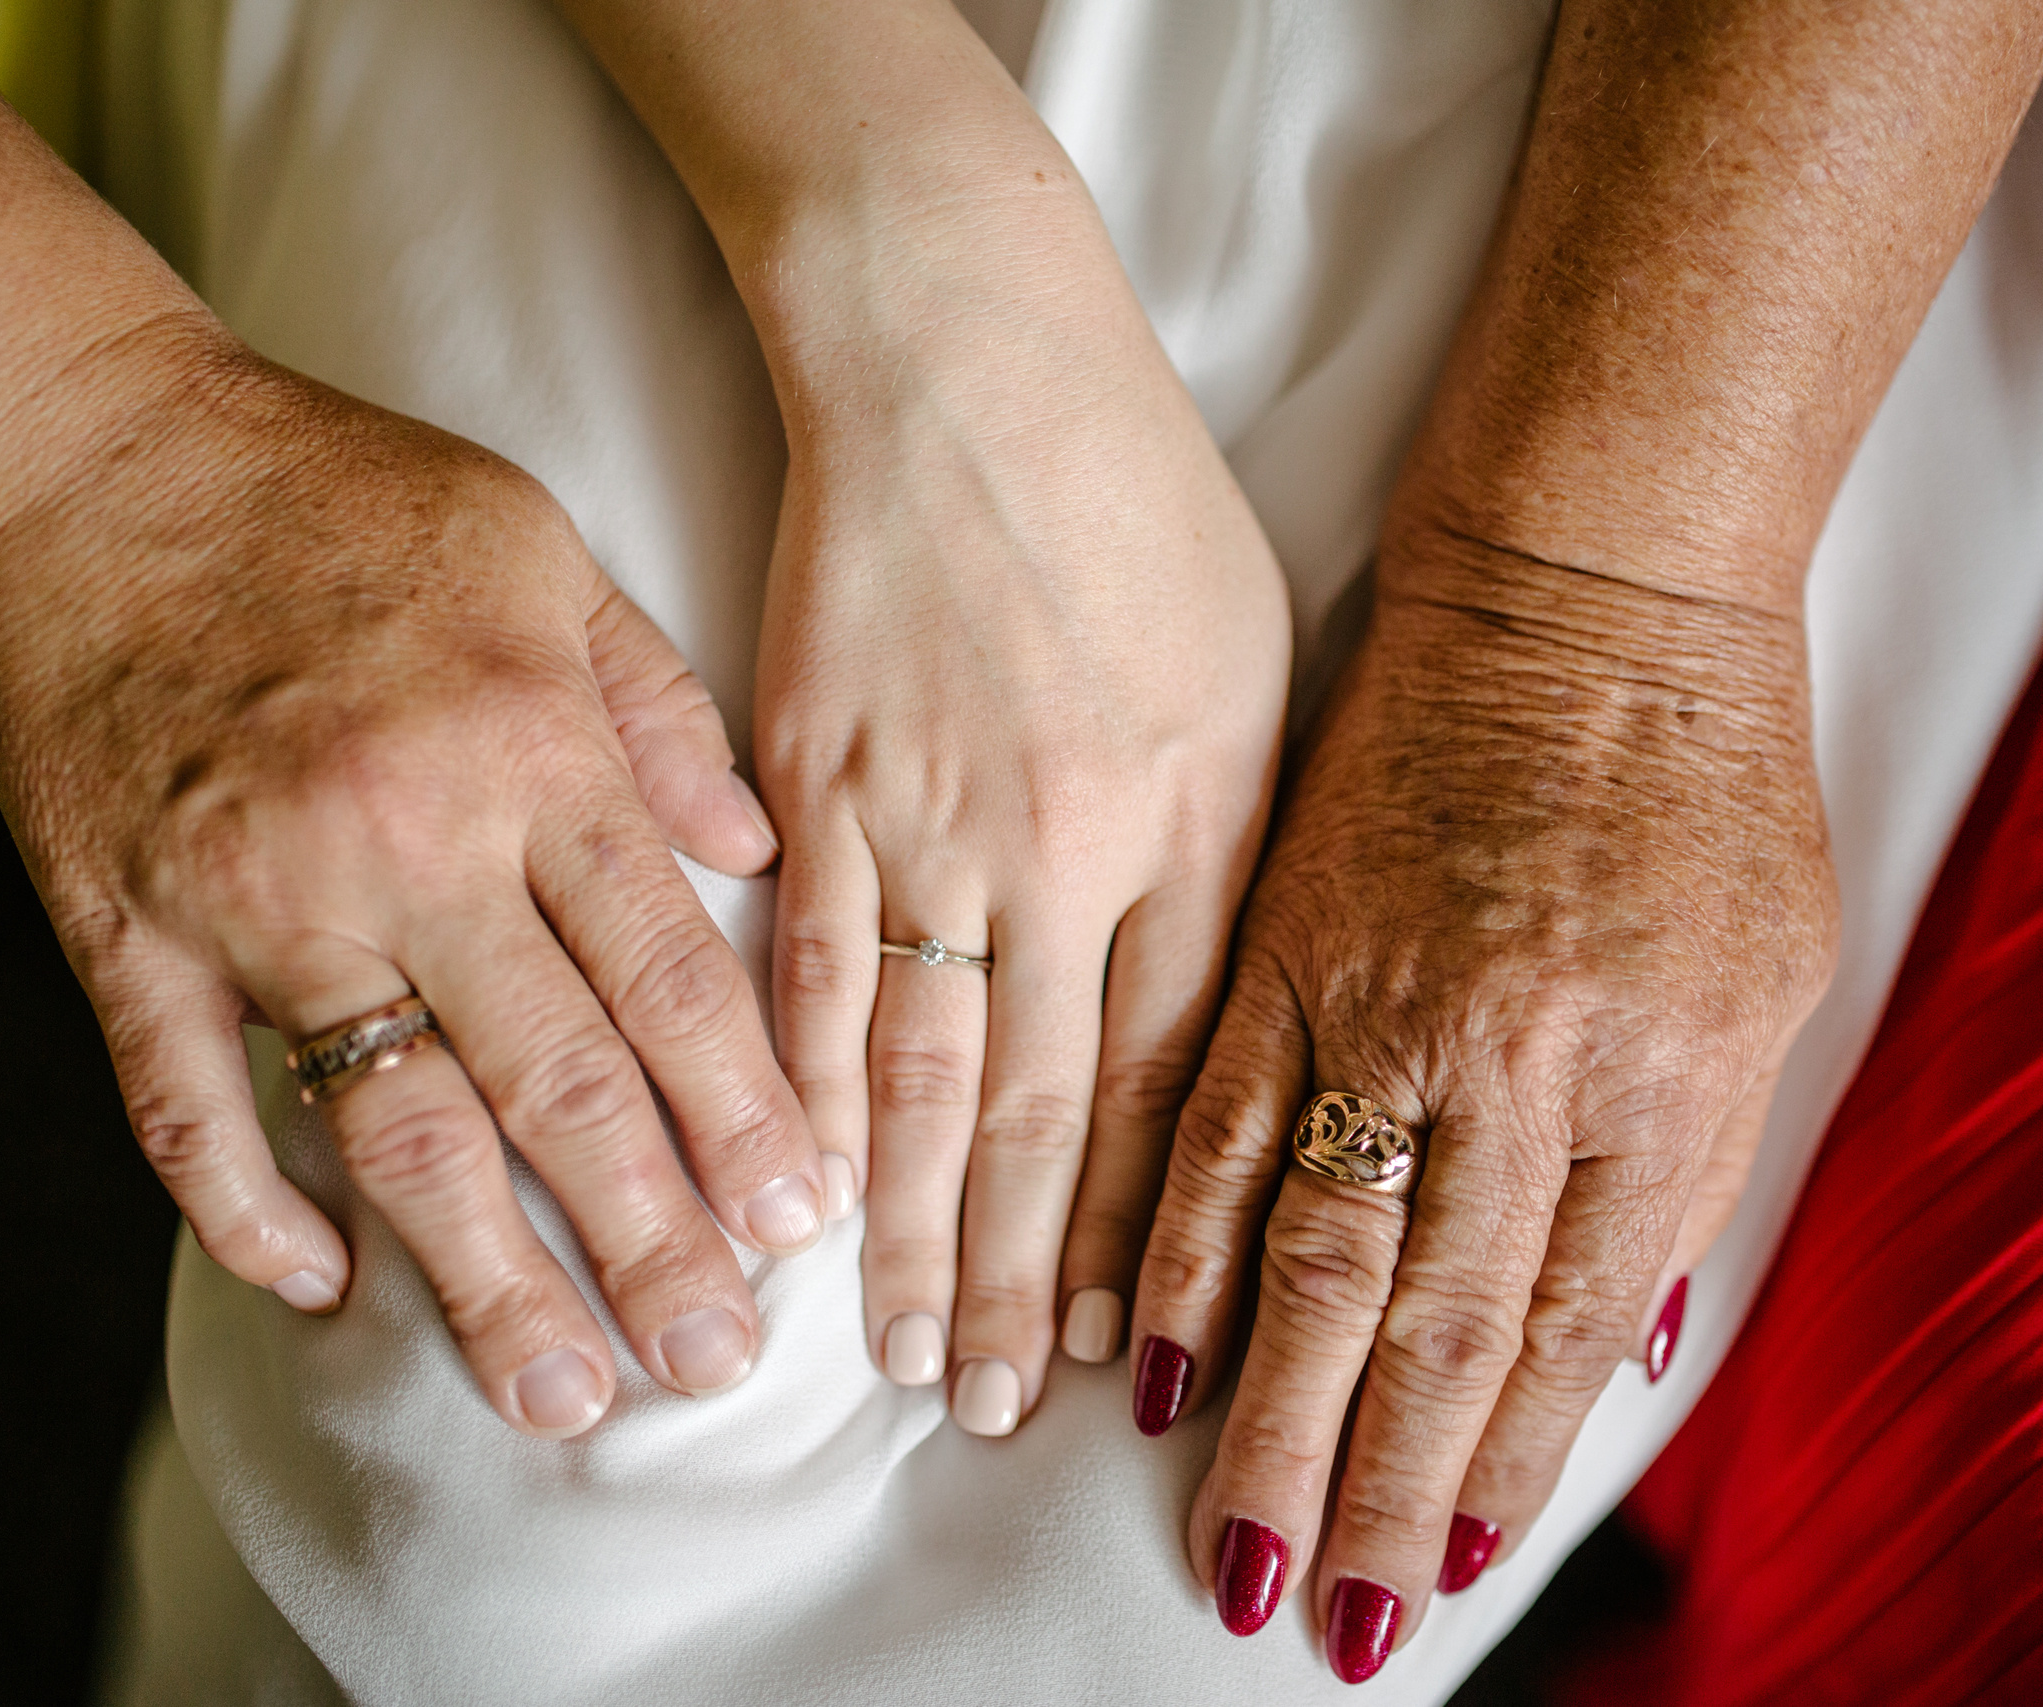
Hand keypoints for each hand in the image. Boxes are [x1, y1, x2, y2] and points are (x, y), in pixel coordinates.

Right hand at [0, 336, 825, 1436]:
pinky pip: (187, 1105)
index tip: (800, 1225)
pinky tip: (320, 1289)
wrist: (91, 452)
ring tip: (562, 1394)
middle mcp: (407, 843)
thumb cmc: (340, 495)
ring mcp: (257, 898)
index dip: (743, 1115)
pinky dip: (250, 1210)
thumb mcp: (545, 551)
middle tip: (714, 1362)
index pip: (667, 978)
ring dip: (485, 1279)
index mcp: (529, 752)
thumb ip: (659, 709)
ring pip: (395, 1128)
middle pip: (556, 1085)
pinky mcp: (125, 927)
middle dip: (649, 1240)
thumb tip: (757, 850)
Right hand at [753, 225, 1290, 1432]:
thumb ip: (1231, 858)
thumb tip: (1212, 1024)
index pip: (1160, 1081)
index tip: (1105, 1350)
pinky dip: (793, 1099)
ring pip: (907, 1071)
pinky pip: (799, 971)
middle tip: (979, 1414)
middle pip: (1031, 1111)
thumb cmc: (1133, 504)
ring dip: (899, 1230)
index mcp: (1190, 820)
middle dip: (1007, 1281)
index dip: (1127, 1233)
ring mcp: (917, 814)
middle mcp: (1057, 845)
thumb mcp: (1253, 674)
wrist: (966, 356)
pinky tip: (789, 1197)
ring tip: (886, 1356)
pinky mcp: (804, 774)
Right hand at [1129, 539, 1835, 1671]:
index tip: (1439, 1574)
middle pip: (1424, 1322)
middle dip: (1370, 1492)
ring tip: (1227, 1541)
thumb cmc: (1703, 781)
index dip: (1492, 1470)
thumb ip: (1689, 1168)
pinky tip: (1141, 1350)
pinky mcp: (1277, 941)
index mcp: (1648, 1082)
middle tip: (1318, 1617)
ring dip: (1264, 1414)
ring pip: (1305, 1248)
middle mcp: (1508, 1063)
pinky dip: (1174, 1249)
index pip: (1559, 1328)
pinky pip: (1206, 1119)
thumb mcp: (1768, 977)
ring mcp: (1375, 1000)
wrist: (1584, 590)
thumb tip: (1622, 1346)